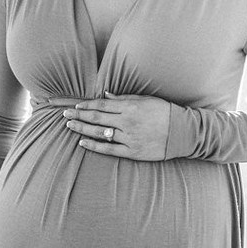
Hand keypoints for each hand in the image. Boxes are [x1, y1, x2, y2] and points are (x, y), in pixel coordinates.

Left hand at [48, 92, 169, 161]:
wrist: (181, 132)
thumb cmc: (164, 112)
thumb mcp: (145, 100)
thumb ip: (123, 98)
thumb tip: (104, 96)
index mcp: (130, 107)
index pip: (102, 105)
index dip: (86, 105)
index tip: (75, 105)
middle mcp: (127, 122)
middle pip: (97, 118)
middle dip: (79, 115)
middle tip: (65, 115)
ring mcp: (129, 138)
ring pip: (100, 133)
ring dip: (83, 129)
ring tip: (70, 126)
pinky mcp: (132, 152)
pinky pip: (109, 149)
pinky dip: (94, 146)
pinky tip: (83, 142)